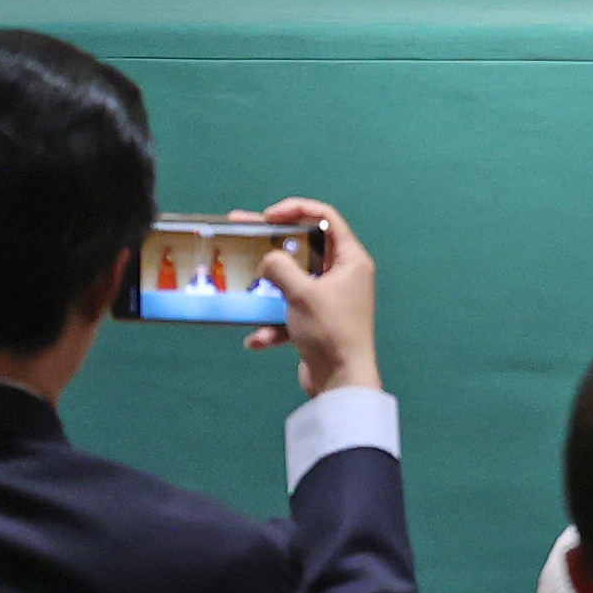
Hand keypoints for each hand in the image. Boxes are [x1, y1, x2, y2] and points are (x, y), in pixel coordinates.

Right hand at [244, 199, 381, 396]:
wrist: (342, 383)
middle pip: (304, 248)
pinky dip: (273, 325)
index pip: (325, 218)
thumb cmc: (330, 332)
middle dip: (272, 244)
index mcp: (351, 260)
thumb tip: (268, 261)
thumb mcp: (301, 292)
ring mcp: (330, 300)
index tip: (268, 216)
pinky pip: (290, 314)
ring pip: (292, 283)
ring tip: (242, 286)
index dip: (296, 209)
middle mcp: (344, 276)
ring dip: (268, 289)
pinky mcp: (318, 323)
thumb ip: (280, 267)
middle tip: (242, 231)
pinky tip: (259, 340)